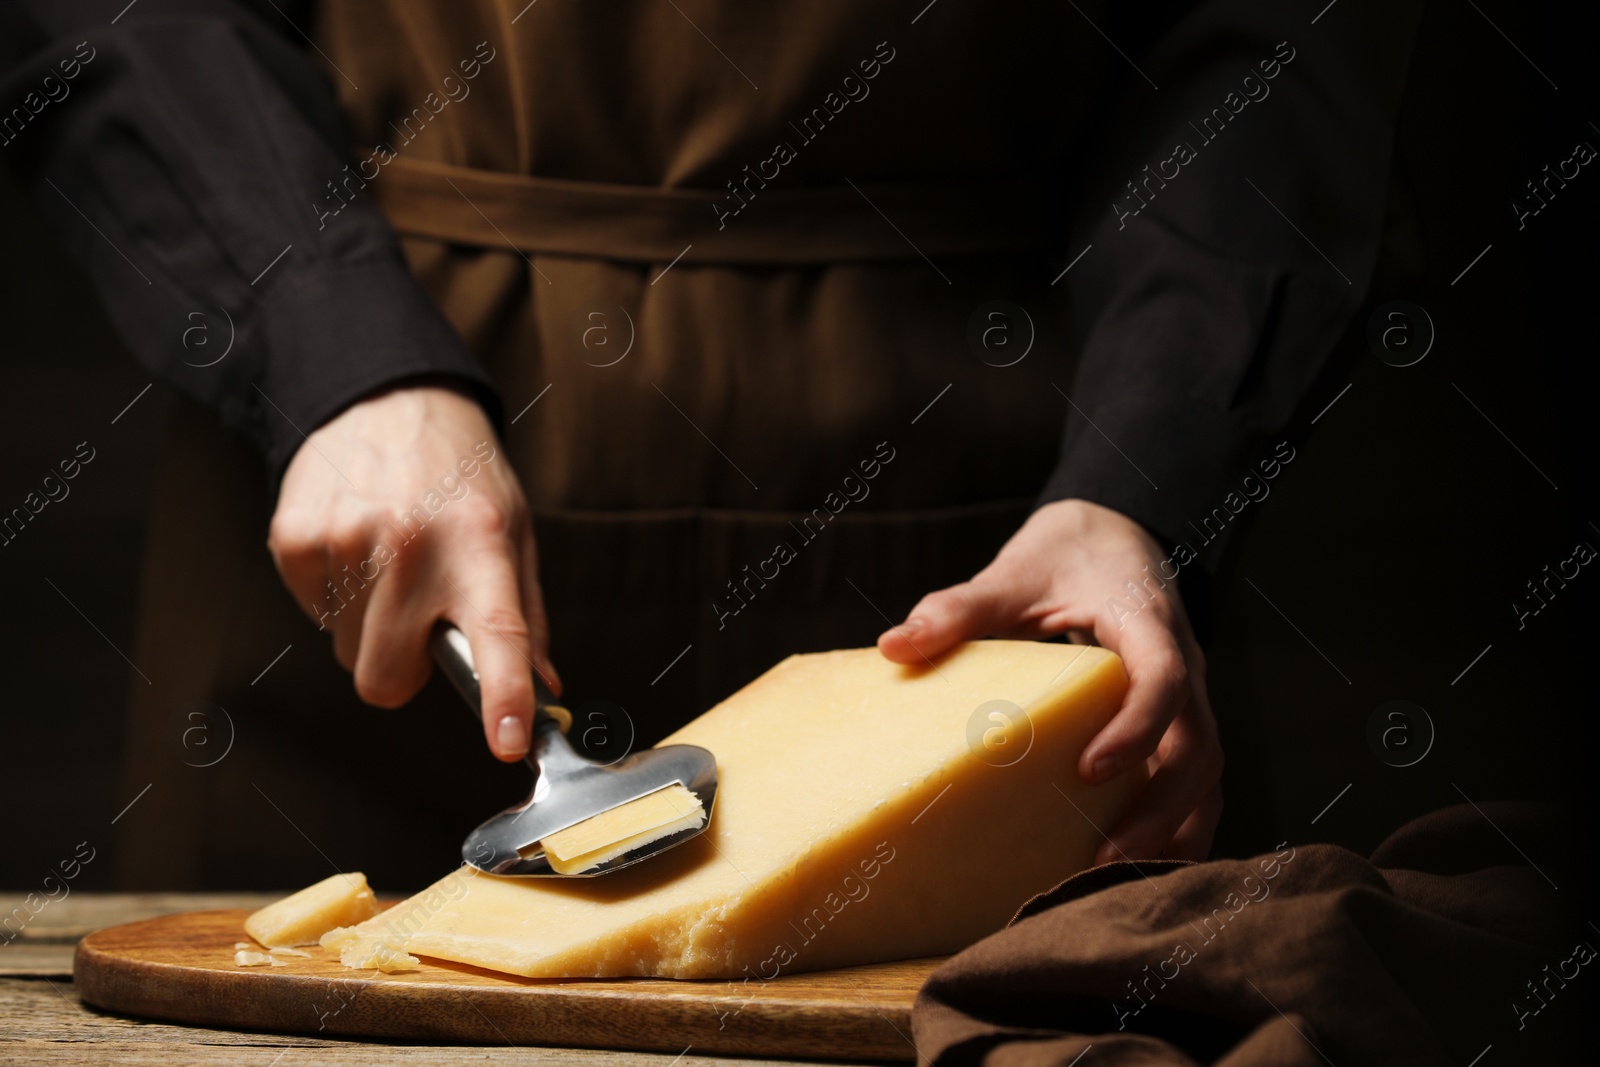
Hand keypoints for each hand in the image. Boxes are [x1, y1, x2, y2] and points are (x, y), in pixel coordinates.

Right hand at [267, 384, 556, 761]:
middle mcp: (412, 543)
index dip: (502, 694)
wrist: (388, 396)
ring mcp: (347, 538)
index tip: (510, 742)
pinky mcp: (295, 537)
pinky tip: (355, 545)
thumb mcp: (514, 530)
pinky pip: (314, 615)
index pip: (498, 632)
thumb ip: (528, 616)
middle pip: (386, 678)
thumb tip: (547, 692)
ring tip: (388, 562)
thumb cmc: (460, 476)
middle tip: (420, 621)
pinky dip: (335, 596)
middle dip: (402, 670)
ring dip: (369, 626)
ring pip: (347, 652)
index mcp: (481, 543)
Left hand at [877, 498, 1221, 862]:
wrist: (1116, 536)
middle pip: (1200, 746)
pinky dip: (1178, 827)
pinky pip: (1196, 781)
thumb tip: (893, 647)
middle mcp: (1184, 664)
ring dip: (1174, 830)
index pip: (1164, 677)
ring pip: (1207, 773)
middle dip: (1160, 808)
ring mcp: (1190, 698)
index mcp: (1146, 621)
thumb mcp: (1014, 572)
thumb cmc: (1065, 555)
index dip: (1137, 727)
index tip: (1090, 769)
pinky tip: (1135, 870)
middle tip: (1102, 859)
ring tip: (1117, 881)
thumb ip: (960, 608)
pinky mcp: (1180, 722)